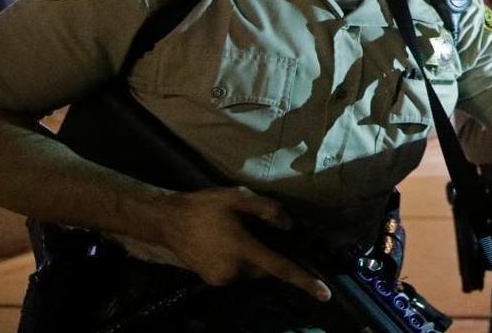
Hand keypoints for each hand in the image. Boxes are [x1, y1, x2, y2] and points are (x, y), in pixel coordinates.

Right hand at [156, 187, 330, 300]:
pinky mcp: (212, 280)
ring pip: (250, 271)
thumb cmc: (203, 207)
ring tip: (234, 234)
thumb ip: (267, 210)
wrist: (166, 222)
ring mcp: (221, 278)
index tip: (324, 294)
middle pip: (265, 268)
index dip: (304, 280)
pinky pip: (236, 272)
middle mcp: (234, 270)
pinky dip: (238, 261)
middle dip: (268, 254)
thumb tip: (290, 225)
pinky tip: (225, 242)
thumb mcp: (237, 197)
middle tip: (256, 232)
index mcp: (243, 249)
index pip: (280, 268)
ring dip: (252, 257)